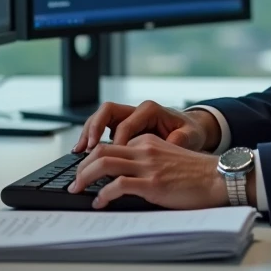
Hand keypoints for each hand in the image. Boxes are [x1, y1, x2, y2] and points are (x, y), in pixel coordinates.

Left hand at [69, 135, 228, 209]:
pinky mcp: (152, 182)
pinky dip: (103, 193)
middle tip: (74, 181)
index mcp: (149, 141)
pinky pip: (118, 185)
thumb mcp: (169, 158)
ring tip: (77, 190)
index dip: (94, 158)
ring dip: (84, 177)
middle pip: (101, 149)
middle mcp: (145, 148)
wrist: (219, 177)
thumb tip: (126, 178)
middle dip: (81, 166)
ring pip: (104, 162)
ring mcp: (148, 165)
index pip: (113, 144)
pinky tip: (99, 202)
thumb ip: (149, 161)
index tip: (86, 172)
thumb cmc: (198, 174)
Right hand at [72, 100, 219, 152]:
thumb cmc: (190, 133)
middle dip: (95, 128)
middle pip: (107, 111)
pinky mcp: (122, 127)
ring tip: (78, 151)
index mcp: (150, 110)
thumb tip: (169, 145)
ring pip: (100, 118)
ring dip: (88, 132)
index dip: (117, 142)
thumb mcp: (190, 137)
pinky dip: (91, 138)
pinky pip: (102, 128)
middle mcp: (136, 110)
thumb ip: (179, 140)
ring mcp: (127, 117)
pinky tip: (83, 152)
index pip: (126, 124)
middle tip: (87, 148)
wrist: (191, 130)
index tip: (113, 160)